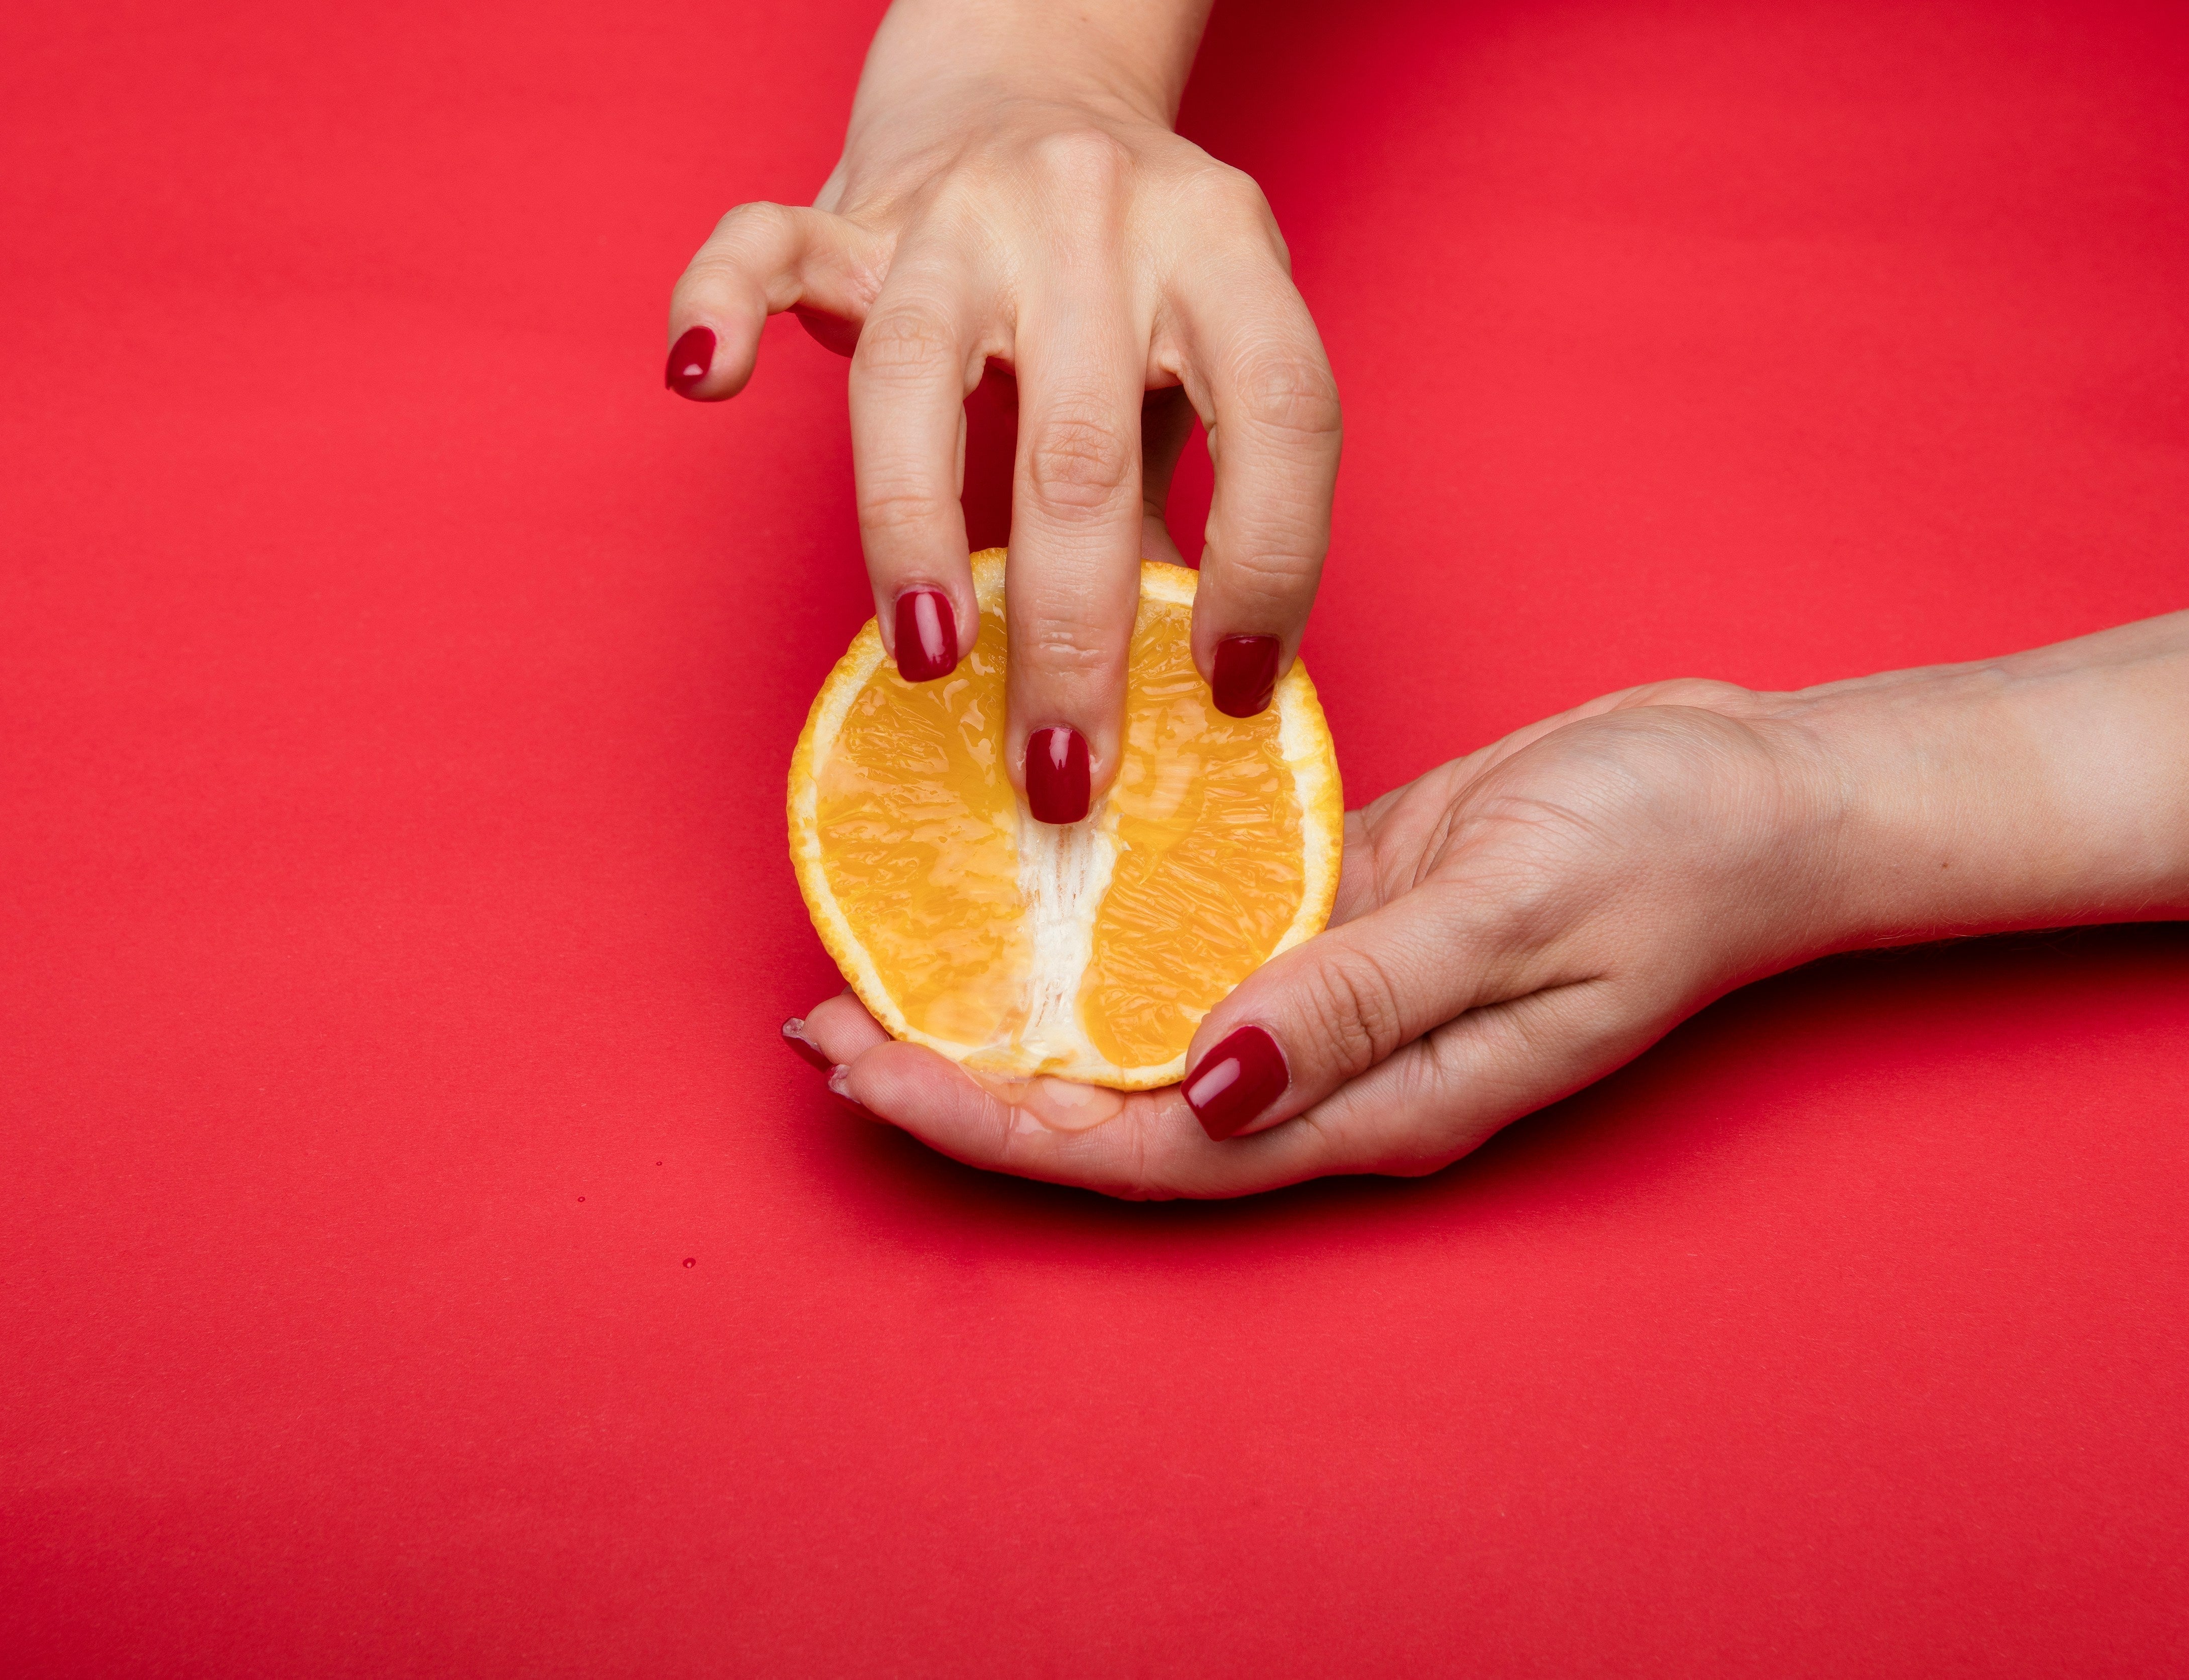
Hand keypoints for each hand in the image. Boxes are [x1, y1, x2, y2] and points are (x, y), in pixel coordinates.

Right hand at [667, 0, 1340, 817]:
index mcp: (1217, 245)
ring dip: (913, 530)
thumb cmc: (1127, 266)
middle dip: (1075, 635)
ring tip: (928, 658)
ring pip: (912, 370)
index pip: (1276, 415)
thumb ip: (1184, 495)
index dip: (1272, 563)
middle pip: (1080, 442)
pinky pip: (763, 244)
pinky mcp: (848, 211)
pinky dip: (718, 308)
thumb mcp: (1194, 356)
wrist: (1034, 75)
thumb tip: (1174, 689)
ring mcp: (956, 208)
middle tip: (1064, 770)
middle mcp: (1090, 212)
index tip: (1231, 693)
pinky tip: (701, 381)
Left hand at [786, 613, 2188, 1196]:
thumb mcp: (1515, 911)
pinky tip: (1013, 900)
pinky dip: (1089, 936)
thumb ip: (1362, 998)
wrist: (1752, 795)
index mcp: (1370, 1104)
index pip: (1143, 1148)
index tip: (866, 1074)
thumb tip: (1205, 1079)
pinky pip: (1182, 947)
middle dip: (960, 1082)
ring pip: (1132, 1037)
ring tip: (877, 974)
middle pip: (1111, 1111)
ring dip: (1007, 1015)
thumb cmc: (1660, 848)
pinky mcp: (1328, 920)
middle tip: (817, 1029)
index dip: (995, 1122)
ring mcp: (1324, 1001)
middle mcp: (1327, 1074)